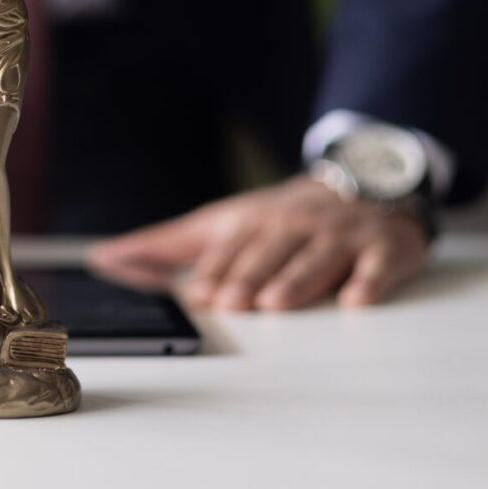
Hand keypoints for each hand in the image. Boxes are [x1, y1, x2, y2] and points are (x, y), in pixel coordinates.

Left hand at [87, 175, 428, 310]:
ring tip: (276, 302)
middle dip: (250, 274)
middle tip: (232, 302)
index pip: (232, 246)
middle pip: (272, 250)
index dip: (216, 269)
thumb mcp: (222, 223)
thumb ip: (164, 245)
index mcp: (255, 220)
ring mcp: (343, 236)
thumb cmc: (282, 218)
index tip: (197, 294)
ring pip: (318, 256)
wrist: (367, 186)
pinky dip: (369, 281)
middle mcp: (297, 224)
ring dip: (298, 278)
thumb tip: (102, 260)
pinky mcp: (384, 249)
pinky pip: (378, 265)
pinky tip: (355, 298)